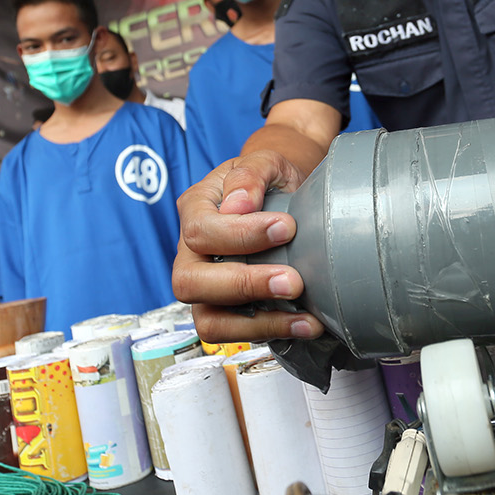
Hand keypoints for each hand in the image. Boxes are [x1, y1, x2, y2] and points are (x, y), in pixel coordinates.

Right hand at [173, 150, 324, 343]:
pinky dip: (271, 332)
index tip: (286, 228)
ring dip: (258, 323)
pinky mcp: (227, 309)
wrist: (284, 194)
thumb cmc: (270, 177)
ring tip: (304, 317)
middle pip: (190, 282)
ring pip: (208, 320)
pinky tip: (305, 324)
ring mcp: (206, 285)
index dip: (241, 235)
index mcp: (195, 209)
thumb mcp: (265, 160)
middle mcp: (190, 251)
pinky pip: (235, 334)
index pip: (201, 231)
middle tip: (292, 282)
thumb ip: (251, 174)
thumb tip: (239, 205)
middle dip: (244, 286)